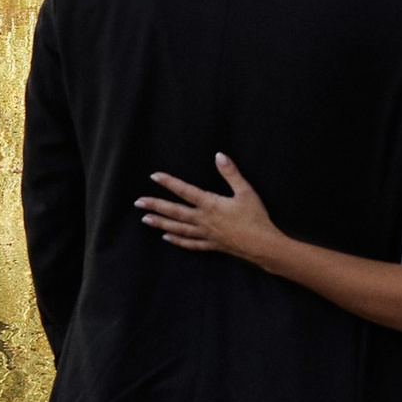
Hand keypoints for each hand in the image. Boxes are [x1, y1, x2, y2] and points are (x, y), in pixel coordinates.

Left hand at [135, 156, 282, 264]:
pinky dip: (177, 240)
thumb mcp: (245, 191)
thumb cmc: (255, 217)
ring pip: (178, 228)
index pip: (185, 191)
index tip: (154, 176)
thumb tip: (219, 156)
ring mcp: (205, 234)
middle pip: (174, 212)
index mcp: (210, 204)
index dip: (169, 182)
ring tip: (146, 219)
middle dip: (155, 206)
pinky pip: (190, 243)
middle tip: (139, 202)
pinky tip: (167, 238)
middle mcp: (203, 220)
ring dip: (160, 223)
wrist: (262, 245)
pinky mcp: (211, 245)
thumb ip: (231, 173)